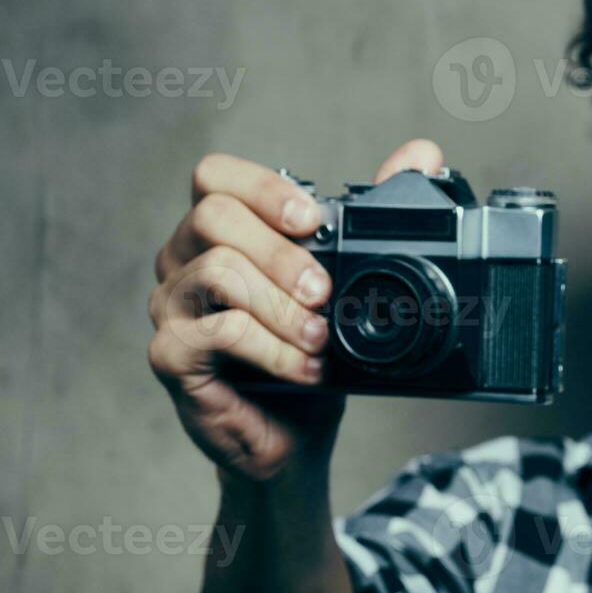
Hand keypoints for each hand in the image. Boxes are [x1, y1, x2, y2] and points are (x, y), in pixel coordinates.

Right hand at [148, 139, 444, 482]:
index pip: (215, 176)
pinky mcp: (171, 355)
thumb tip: (421, 153)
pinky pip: (218, 331)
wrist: (293, 439)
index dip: (263, 187)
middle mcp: (184, 260)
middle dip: (283, 254)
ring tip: (319, 338)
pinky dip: (273, 349)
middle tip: (325, 293)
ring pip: (217, 271)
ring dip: (282, 307)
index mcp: (219, 233)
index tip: (313, 220)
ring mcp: (171, 307)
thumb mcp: (347, 284)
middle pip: (214, 216)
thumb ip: (372, 214)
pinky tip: (303, 368)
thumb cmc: (309, 357)